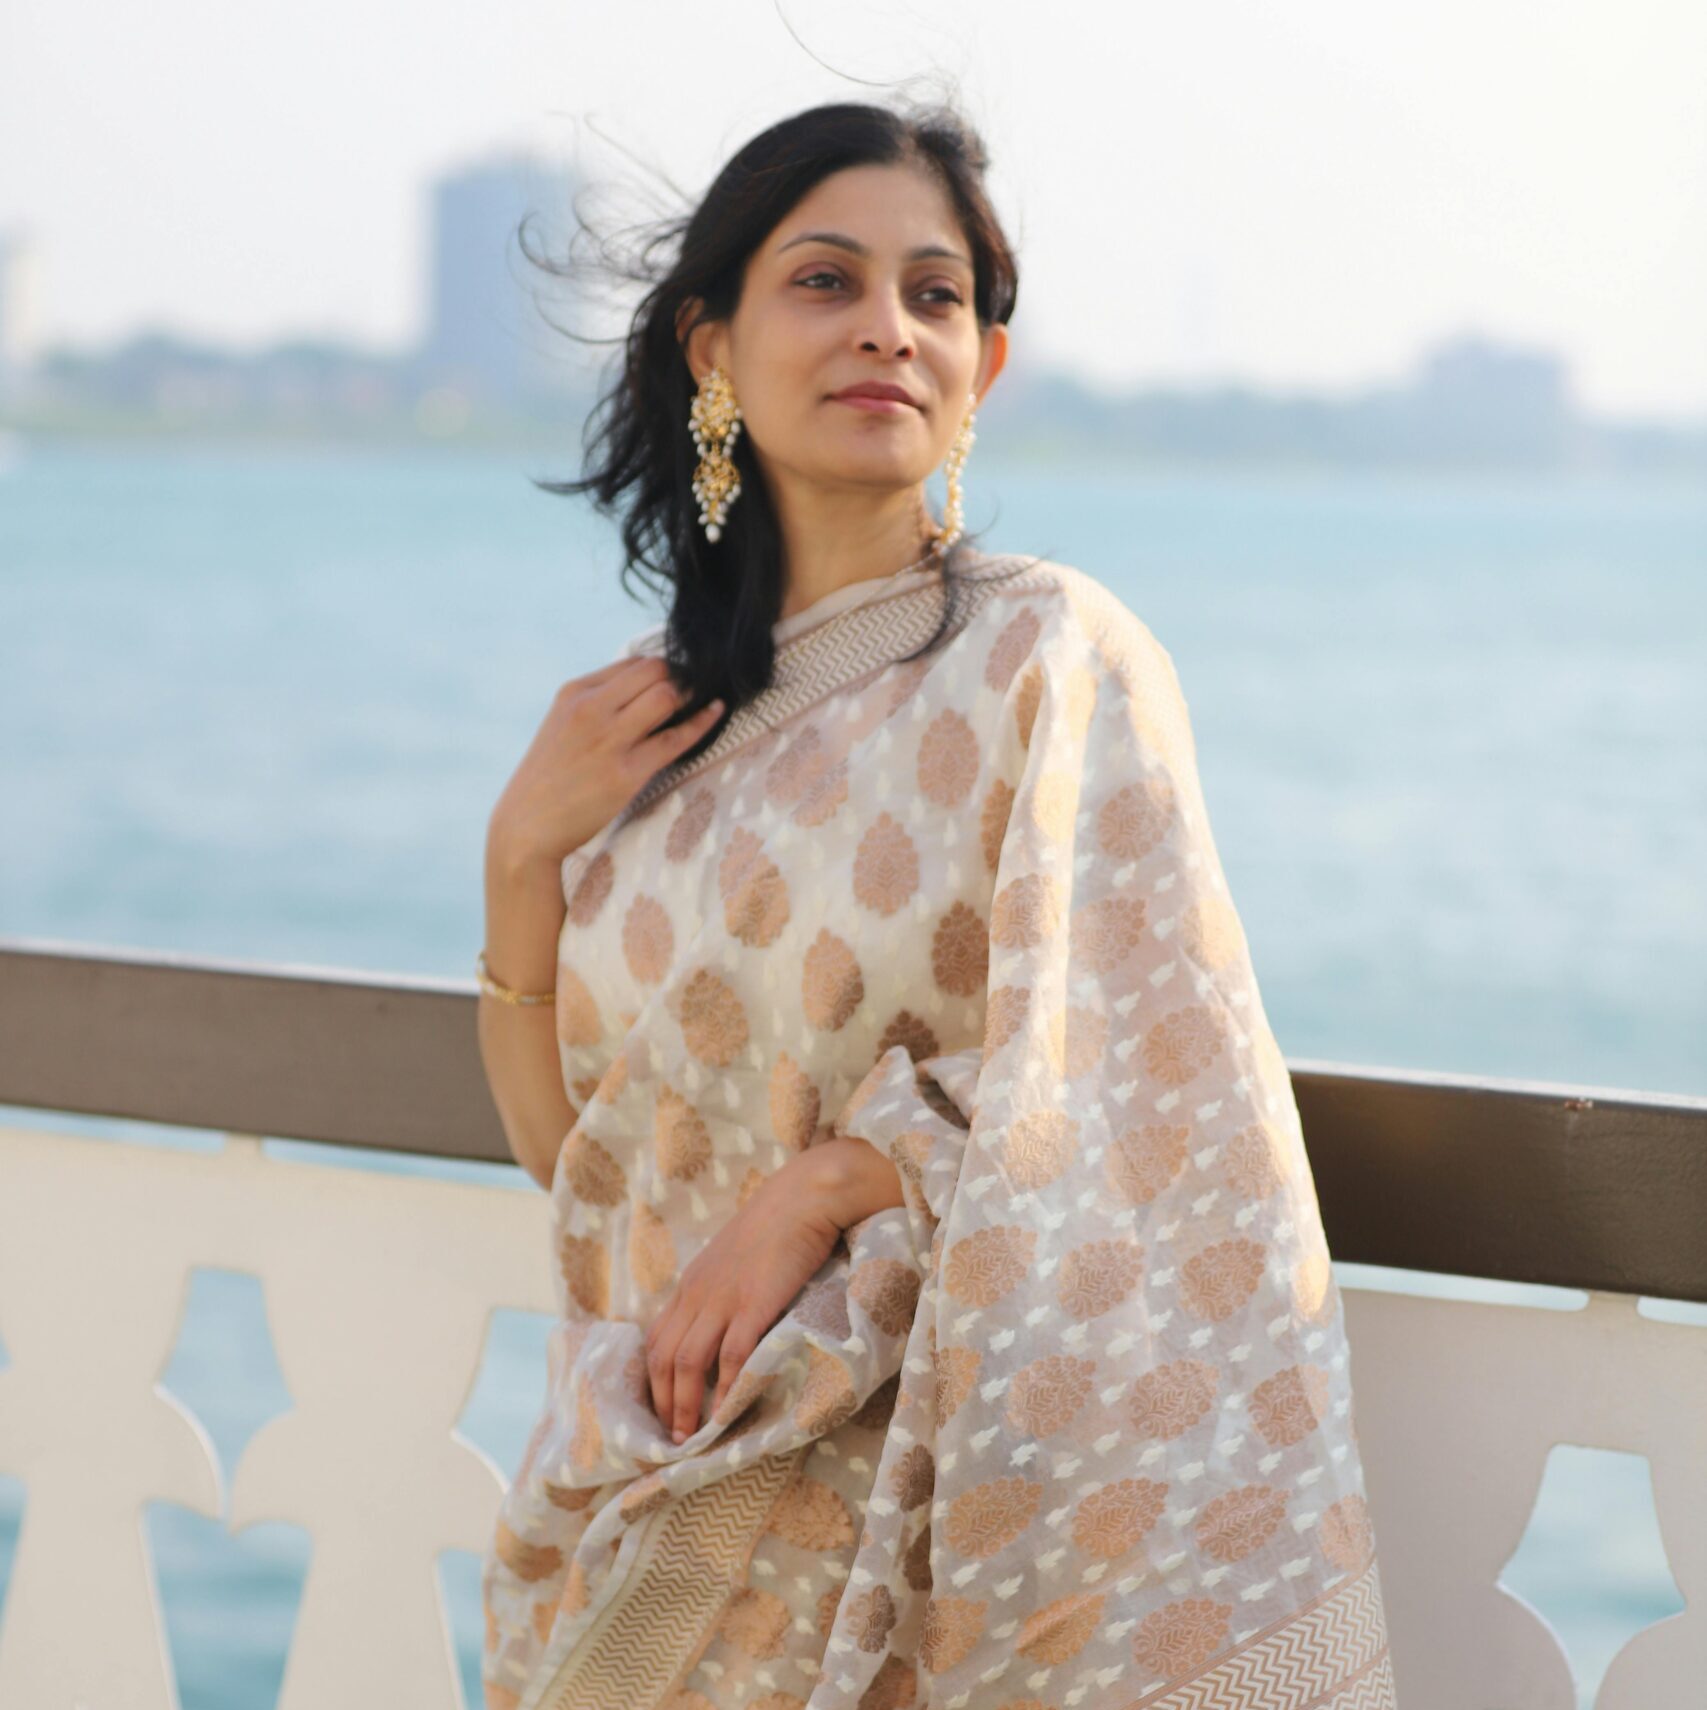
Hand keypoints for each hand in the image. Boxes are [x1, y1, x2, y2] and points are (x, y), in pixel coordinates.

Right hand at [487, 655, 725, 875]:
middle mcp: (590, 709)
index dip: (664, 668)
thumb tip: (647, 687)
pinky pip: (676, 739)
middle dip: (681, 677)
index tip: (680, 679)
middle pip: (655, 671)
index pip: (634, 663)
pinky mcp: (625, 773)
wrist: (526, 826)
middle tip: (695, 692)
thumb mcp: (562, 724)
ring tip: (702, 703)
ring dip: (690, 697)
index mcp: (574, 692)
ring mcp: (608, 740)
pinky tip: (716, 711)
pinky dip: (702, 723)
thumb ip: (598, 703)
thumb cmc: (550, 777)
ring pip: (667, 696)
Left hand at [644, 1149, 848, 1444]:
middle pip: (663, 1356)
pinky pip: (730, 1355)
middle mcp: (698, 1293)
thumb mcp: (736, 1257)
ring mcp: (724, 1298)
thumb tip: (722, 1323)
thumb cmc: (779, 1224)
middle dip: (663, 1402)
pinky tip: (724, 1414)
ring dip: (684, 1405)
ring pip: (686, 1361)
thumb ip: (722, 1287)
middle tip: (672, 1438)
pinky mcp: (754, 1303)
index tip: (662, 1411)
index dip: (654, 1380)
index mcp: (692, 1283)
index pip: (656, 1339)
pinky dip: (723, 1390)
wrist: (805, 1195)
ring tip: (690, 1438)